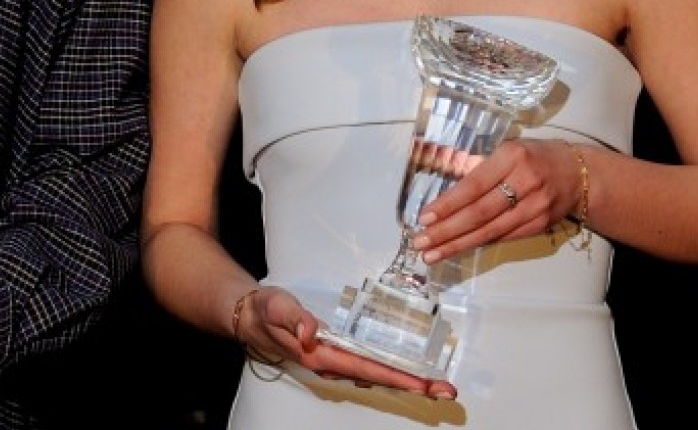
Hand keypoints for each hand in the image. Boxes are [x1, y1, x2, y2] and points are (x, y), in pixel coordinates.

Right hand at [235, 286, 455, 399]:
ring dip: (407, 381)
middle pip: (379, 377)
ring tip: (435, 385)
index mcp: (320, 355)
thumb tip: (312, 330)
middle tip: (446, 391)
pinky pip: (369, 367)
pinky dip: (391, 372)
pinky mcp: (336, 355)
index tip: (424, 385)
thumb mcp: (275, 306)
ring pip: (376, 374)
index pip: (367, 368)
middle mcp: (331, 364)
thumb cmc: (265, 311)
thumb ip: (294, 317)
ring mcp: (334, 362)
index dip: (398, 377)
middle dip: (414, 385)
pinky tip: (406, 373)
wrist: (250, 318)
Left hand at [412, 138, 576, 262]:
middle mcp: (525, 182)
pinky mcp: (541, 225)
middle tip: (421, 243)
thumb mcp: (508, 150)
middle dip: (446, 231)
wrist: (579, 174)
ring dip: (458, 244)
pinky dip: (480, 244)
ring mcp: (536, 207)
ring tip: (433, 253)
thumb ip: (480, 168)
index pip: (473, 185)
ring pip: (491, 231)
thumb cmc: (534, 157)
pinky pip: (504, 237)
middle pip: (479, 213)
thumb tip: (445, 195)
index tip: (424, 218)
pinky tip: (460, 248)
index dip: (447, 204)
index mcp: (511, 157)